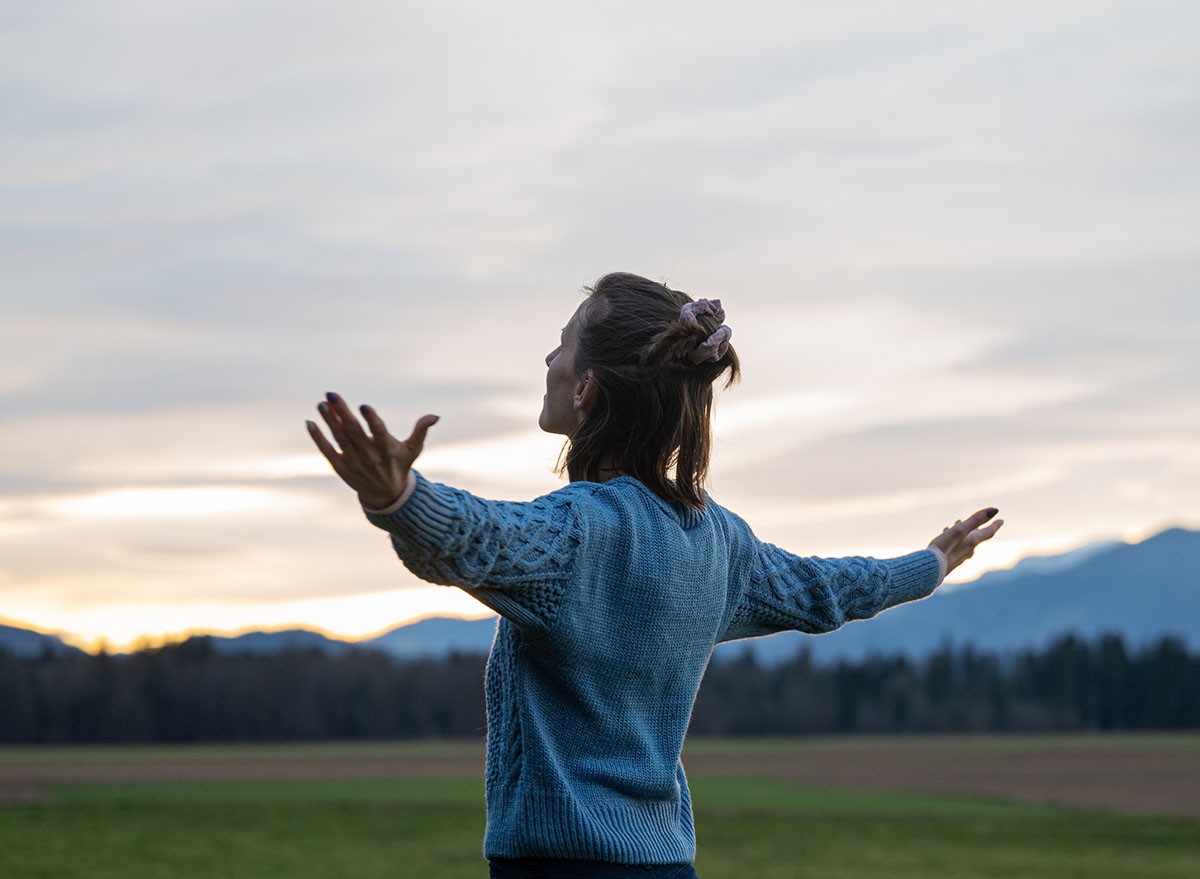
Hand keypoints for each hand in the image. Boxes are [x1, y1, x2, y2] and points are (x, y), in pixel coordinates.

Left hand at [306, 392, 437, 508]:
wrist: (386, 496)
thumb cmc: (400, 466)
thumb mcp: (413, 450)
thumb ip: (421, 431)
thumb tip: (435, 416)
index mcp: (387, 450)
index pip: (379, 433)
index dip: (371, 420)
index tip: (364, 406)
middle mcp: (370, 457)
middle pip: (354, 432)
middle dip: (342, 412)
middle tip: (331, 394)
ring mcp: (354, 463)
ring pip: (339, 439)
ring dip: (329, 421)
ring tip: (321, 404)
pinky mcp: (341, 468)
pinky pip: (328, 452)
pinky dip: (318, 438)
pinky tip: (311, 423)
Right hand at [929, 508, 1003, 576]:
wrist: (931, 569)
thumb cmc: (945, 547)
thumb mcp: (960, 530)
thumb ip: (976, 520)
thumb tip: (994, 510)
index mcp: (972, 542)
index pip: (988, 532)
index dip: (995, 525)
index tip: (1001, 520)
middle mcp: (968, 551)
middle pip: (976, 537)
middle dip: (976, 528)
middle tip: (978, 521)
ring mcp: (959, 557)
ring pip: (964, 542)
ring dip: (963, 533)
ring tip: (955, 524)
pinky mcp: (950, 561)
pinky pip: (955, 548)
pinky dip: (953, 540)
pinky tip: (944, 539)